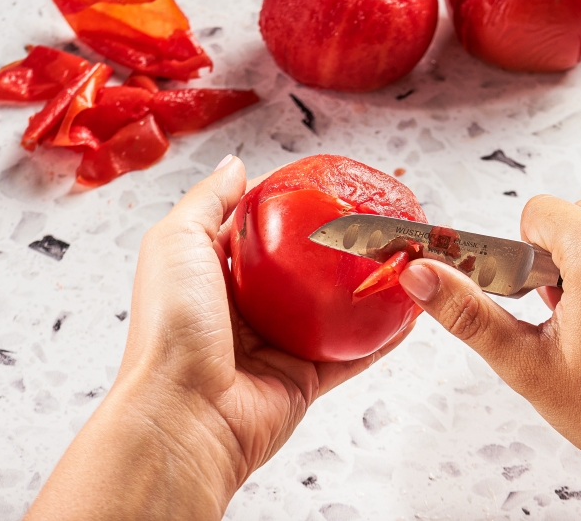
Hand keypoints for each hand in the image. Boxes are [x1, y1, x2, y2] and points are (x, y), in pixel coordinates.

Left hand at [26, 156, 410, 520]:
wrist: (185, 415)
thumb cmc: (171, 328)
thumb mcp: (175, 243)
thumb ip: (207, 200)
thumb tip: (236, 164)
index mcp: (213, 274)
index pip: (261, 227)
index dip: (294, 202)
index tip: (330, 182)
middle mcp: (246, 308)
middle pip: (304, 265)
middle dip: (340, 241)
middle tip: (377, 215)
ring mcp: (278, 344)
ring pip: (335, 308)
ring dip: (367, 285)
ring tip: (402, 256)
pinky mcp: (305, 377)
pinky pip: (353, 352)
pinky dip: (382, 334)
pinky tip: (409, 311)